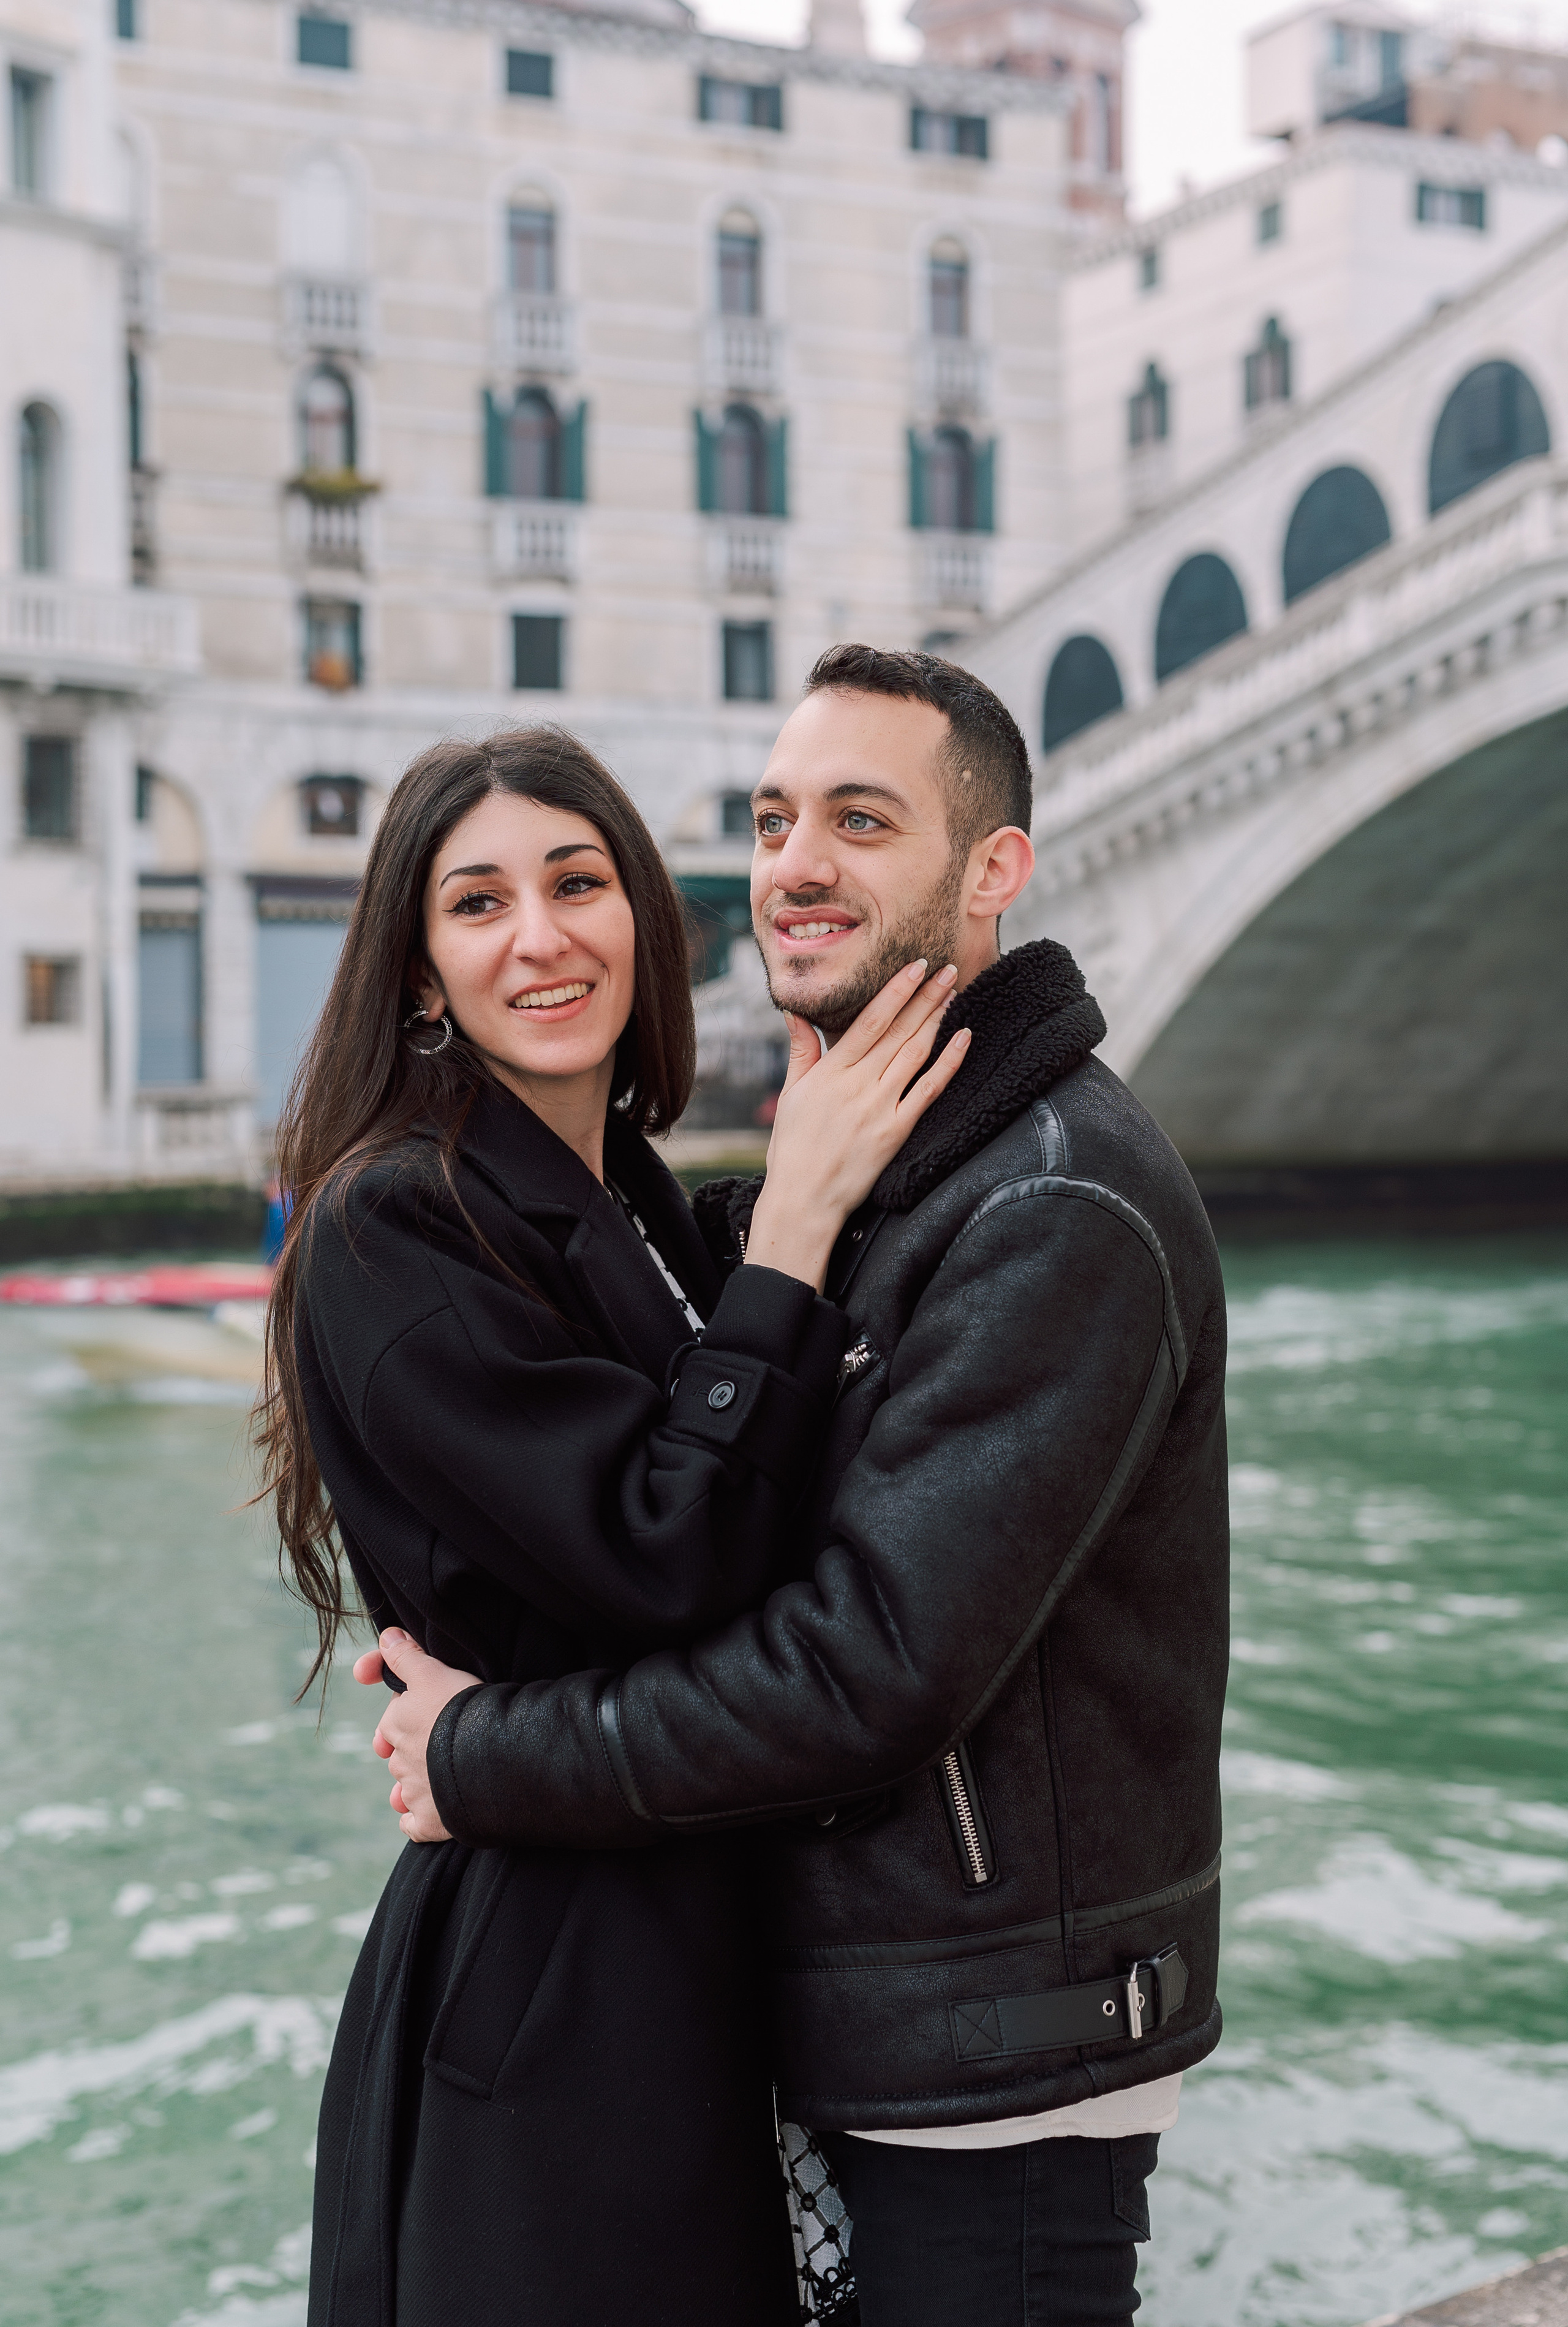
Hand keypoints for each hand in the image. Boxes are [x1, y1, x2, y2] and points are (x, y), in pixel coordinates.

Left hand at [353, 1629, 479, 1842]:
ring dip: (417, 1786)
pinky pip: (413, 1825)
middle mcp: (399, 1761)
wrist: (493, 1755)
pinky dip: (419, 1820)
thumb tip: (386, 1636)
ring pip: (404, 1791)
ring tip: (444, 1776)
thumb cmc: (465, 1708)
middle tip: (442, 1743)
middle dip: (414, 1752)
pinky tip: (436, 1810)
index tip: (423, 1715)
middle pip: (399, 1756)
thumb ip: (407, 1657)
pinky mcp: (429, 1823)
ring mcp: (413, 1795)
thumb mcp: (434, 1672)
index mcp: (395, 1726)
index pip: (391, 1722)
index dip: (406, 1717)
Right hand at [745, 960, 970, 1289]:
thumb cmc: (793, 1149)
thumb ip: (802, 1050)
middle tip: (948, 968)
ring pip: (916, 1053)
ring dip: (938, 1020)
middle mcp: (858, 1085)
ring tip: (954, 993)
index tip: (916, 966)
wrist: (804, 1200)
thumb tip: (796, 1012)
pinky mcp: (897, 1131)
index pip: (870, 1021)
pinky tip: (965, 1038)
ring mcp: (880, 1108)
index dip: (896, 990)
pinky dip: (949, 1063)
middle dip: (925, 996)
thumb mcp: (791, 1094)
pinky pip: (929, 1090)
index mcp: (830, 1072)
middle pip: (899, 1031)